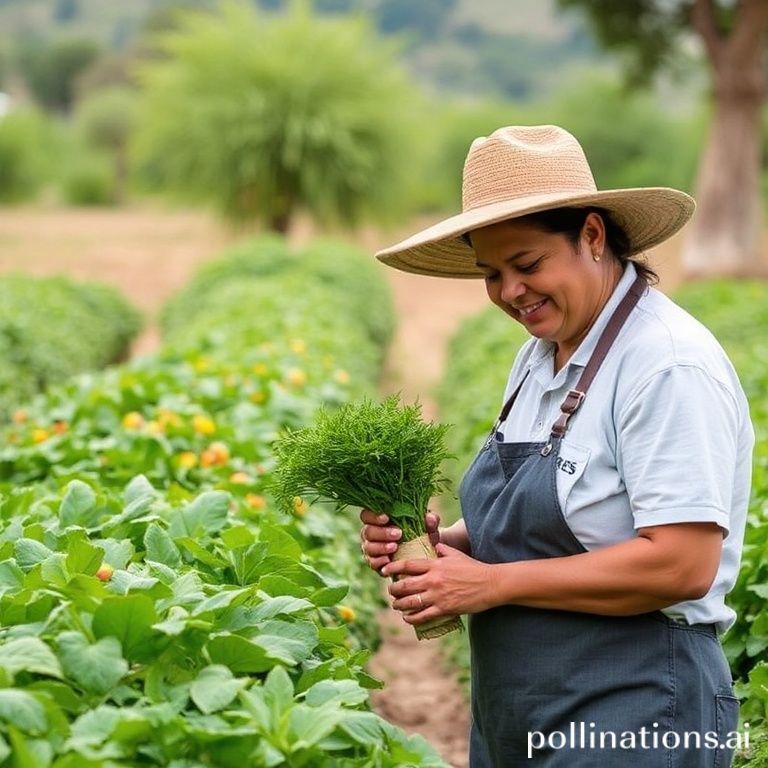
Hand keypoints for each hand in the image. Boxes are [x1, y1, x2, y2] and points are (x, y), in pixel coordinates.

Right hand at [359, 508, 441, 573]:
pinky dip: (379, 562)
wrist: (424, 554)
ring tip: (395, 547)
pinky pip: (371, 563)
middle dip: (381, 533)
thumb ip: (430, 521)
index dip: (373, 516)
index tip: (386, 518)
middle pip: (367, 532)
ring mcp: (372, 549)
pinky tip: (388, 560)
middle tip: (398, 534)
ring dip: (380, 547)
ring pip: (367, 547)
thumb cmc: (422, 534)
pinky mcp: (376, 563)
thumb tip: (430, 517)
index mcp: (378, 520)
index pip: (367, 515)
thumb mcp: (428, 527)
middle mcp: (372, 534)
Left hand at [381, 543, 497, 624]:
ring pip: (410, 602)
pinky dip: (412, 618)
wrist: (490, 584)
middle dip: (393, 589)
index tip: (384, 570)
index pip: (408, 565)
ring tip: (396, 605)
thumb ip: (442, 549)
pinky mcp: (445, 608)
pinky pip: (423, 616)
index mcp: (435, 564)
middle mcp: (433, 579)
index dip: (393, 567)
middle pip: (404, 585)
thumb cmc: (474, 568)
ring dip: (399, 605)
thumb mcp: (456, 554)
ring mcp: (438, 595)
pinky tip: (407, 618)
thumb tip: (433, 544)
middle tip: (391, 591)